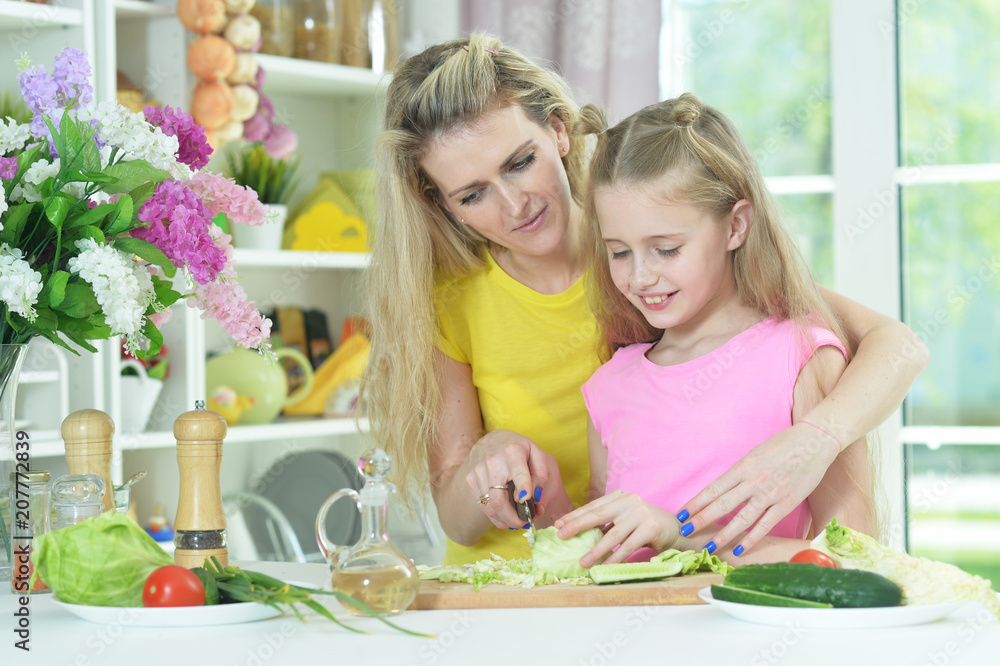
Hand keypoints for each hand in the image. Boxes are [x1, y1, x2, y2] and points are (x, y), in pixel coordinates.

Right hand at [465, 430, 557, 529]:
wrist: (492, 440)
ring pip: (490, 507)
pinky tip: (504, 515)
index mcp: (512, 452)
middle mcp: (492, 462)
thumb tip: (537, 500)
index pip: (518, 473)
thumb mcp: (536, 454)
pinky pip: (482, 505)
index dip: (523, 488)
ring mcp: (478, 471)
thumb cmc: (519, 449)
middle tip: (524, 524)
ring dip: (504, 520)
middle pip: (499, 500)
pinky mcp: (470, 480)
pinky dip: (494, 515)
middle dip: (512, 518)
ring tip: (516, 522)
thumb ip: (541, 475)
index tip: (527, 500)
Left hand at [553, 490, 680, 565]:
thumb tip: (577, 533)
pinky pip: (628, 546)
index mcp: (619, 496)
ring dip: (596, 550)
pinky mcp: (651, 528)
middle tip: (562, 536)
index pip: (593, 507)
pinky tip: (604, 565)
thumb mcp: (624, 518)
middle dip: (577, 526)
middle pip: (598, 515)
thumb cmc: (644, 525)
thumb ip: (606, 522)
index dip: (574, 516)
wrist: (675, 529)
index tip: (558, 525)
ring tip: (583, 561)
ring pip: (612, 535)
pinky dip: (615, 557)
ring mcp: (641, 513)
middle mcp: (629, 501)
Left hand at [677, 422, 839, 554]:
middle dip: (701, 519)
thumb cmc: (783, 445)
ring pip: (742, 519)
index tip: (682, 514)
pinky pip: (766, 524)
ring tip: (709, 546)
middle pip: (722, 504)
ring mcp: (770, 493)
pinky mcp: (787, 503)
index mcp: (743, 467)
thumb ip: (741, 473)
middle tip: (685, 532)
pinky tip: (739, 548)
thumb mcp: (755, 454)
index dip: (696, 503)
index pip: (713, 488)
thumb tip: (725, 489)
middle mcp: (753, 481)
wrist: (813, 441)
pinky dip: (751, 538)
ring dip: (723, 534)